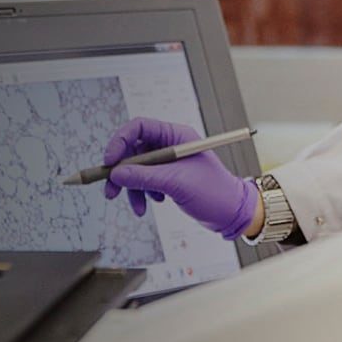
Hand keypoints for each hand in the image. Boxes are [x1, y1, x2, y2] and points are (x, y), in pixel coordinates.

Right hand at [101, 118, 257, 239]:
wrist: (232, 213)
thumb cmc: (214, 192)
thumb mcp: (176, 183)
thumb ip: (144, 177)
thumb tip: (116, 173)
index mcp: (176, 136)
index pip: (140, 128)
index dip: (120, 142)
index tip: (109, 162)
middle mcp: (171, 145)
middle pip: (133, 150)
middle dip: (121, 172)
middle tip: (111, 191)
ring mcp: (169, 162)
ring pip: (137, 169)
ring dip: (132, 188)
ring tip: (138, 207)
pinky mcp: (169, 177)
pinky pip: (145, 181)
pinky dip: (143, 193)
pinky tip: (154, 202)